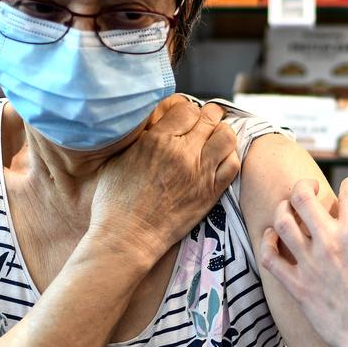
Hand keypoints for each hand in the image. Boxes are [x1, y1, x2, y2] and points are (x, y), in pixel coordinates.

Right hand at [89, 95, 240, 264]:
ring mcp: (200, 173)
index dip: (188, 111)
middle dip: (208, 116)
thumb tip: (154, 123)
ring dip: (222, 133)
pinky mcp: (210, 192)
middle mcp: (182, 153)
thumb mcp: (119, 159)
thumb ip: (141, 137)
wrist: (128, 237)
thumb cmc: (115, 202)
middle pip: (209, 118)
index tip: (185, 117)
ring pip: (227, 137)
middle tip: (205, 121)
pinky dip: (230, 156)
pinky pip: (233, 164)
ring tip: (215, 137)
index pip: (187, 109)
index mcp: (157, 140)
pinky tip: (220, 159)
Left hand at [260, 178, 347, 346]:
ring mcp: (309, 263)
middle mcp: (329, 242)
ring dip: (283, 209)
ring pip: (282, 221)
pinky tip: (272, 236)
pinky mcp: (297, 285)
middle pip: (302, 197)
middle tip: (309, 188)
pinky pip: (269, 258)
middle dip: (304, 185)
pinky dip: (267, 242)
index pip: (347, 191)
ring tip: (288, 207)